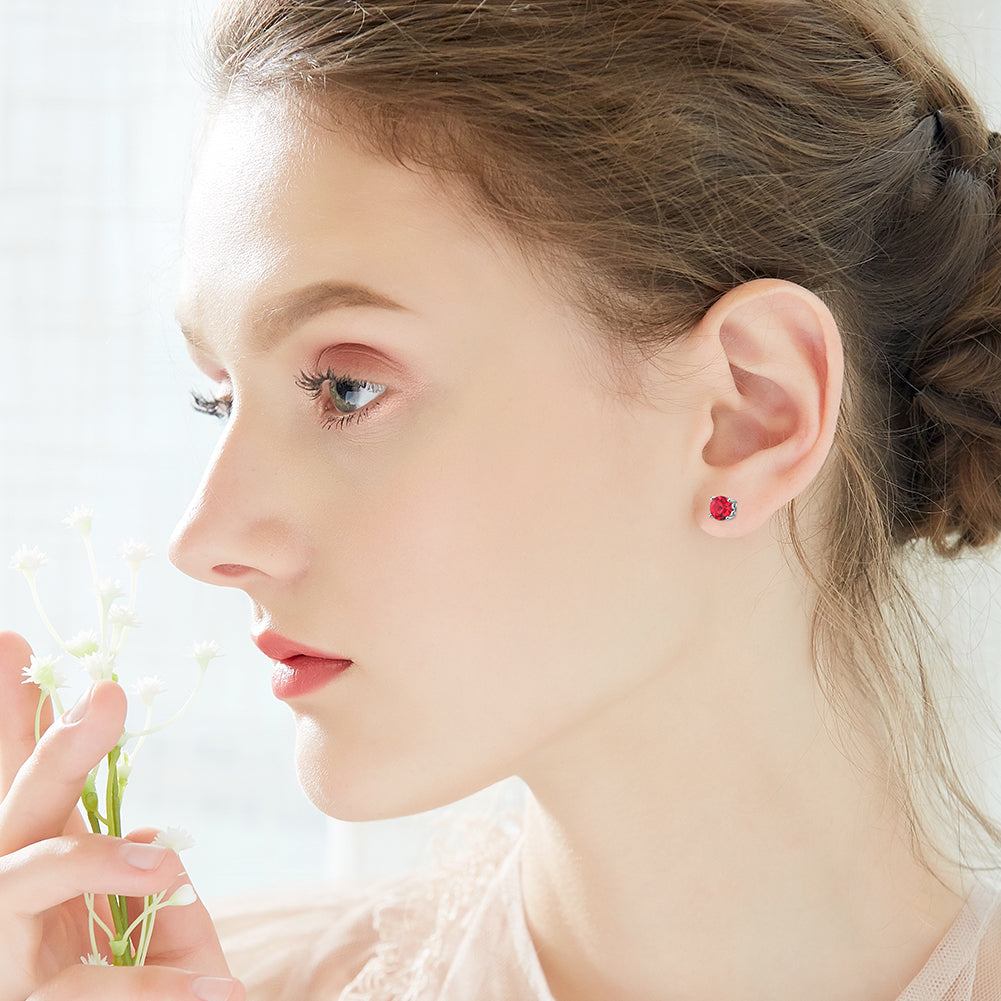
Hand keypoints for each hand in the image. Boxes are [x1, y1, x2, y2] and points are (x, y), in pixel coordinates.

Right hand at [0, 631, 244, 999]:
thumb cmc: (147, 981)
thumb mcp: (154, 917)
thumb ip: (141, 872)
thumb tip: (148, 836)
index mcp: (47, 861)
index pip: (26, 778)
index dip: (15, 716)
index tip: (13, 641)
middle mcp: (12, 897)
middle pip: (16, 807)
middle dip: (53, 749)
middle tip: (104, 695)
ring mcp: (7, 956)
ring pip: (18, 881)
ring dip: (87, 858)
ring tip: (164, 866)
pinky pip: (85, 993)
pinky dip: (155, 991)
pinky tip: (219, 990)